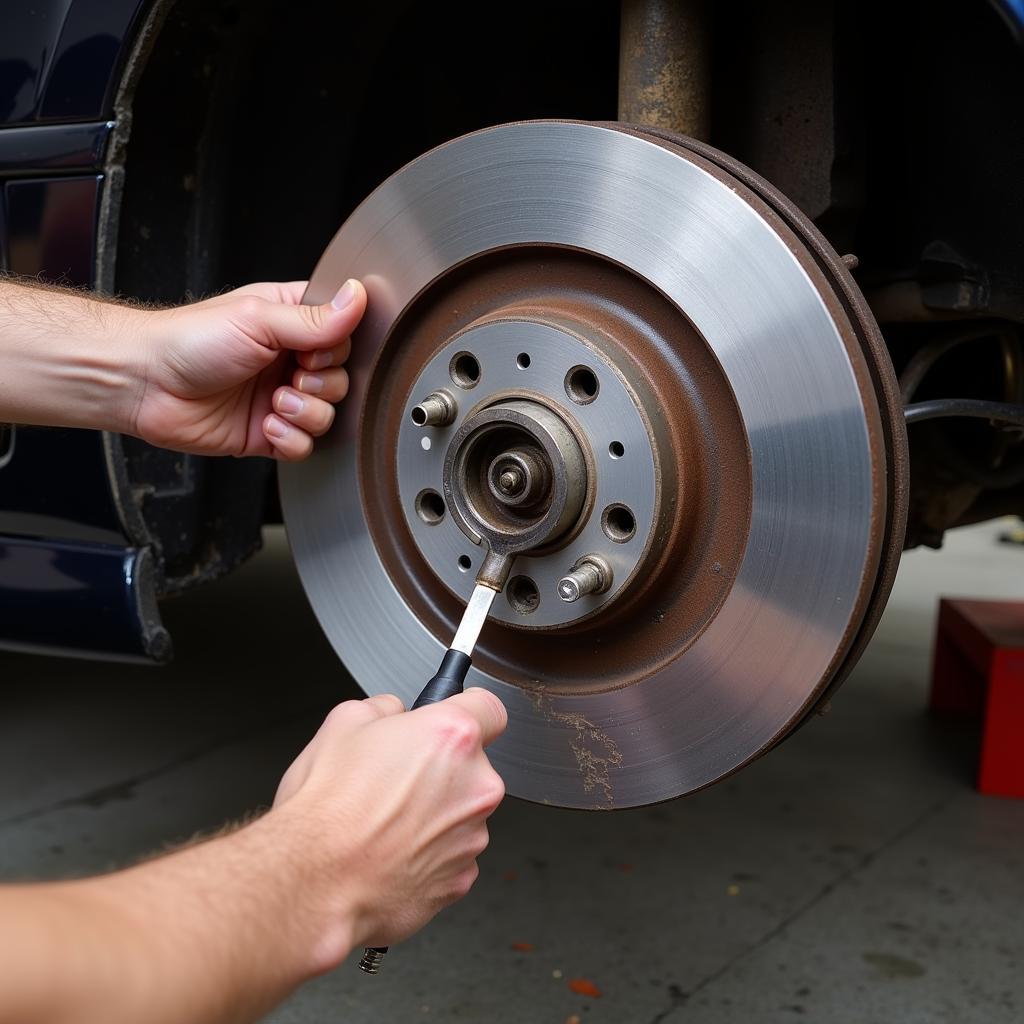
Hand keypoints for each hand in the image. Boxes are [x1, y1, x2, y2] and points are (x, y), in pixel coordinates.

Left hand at [134, 279, 365, 458]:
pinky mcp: (268, 433)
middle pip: (341, 381)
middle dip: (322, 385)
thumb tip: (357, 296)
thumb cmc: (188, 341)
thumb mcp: (259, 320)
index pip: (342, 337)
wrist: (146, 384)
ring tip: (274, 403)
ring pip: (328, 416)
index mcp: (290, 324)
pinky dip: (291, 439)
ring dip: (306, 413)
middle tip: (291, 377)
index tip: (311, 350)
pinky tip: (267, 425)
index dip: (336, 350)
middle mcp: (288, 361)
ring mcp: (279, 399)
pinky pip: (305, 446)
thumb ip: (314, 318)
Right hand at [271, 689, 507, 952]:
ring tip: (384, 822)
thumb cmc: (327, 810)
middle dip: (440, 769)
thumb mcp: (342, 724)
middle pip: (473, 766)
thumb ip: (383, 708)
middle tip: (395, 779)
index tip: (452, 718)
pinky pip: (451, 855)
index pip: (489, 709)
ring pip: (462, 813)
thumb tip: (391, 714)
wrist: (315, 883)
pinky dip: (428, 854)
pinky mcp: (461, 879)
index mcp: (452, 738)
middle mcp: (475, 786)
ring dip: (434, 814)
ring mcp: (472, 837)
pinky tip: (390, 853)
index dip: (467, 710)